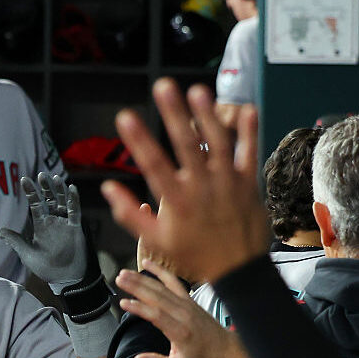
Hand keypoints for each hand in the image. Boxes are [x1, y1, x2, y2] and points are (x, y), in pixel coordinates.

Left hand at [0, 173, 85, 293]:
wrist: (65, 278)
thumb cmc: (45, 267)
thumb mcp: (27, 254)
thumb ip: (16, 241)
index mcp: (40, 224)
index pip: (35, 204)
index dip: (30, 191)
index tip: (23, 179)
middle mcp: (53, 221)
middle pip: (49, 199)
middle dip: (45, 187)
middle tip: (41, 174)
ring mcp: (64, 223)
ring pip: (62, 202)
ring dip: (59, 190)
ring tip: (55, 178)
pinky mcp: (75, 228)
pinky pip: (75, 211)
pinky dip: (74, 200)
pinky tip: (72, 189)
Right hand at [101, 78, 269, 282]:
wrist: (238, 270)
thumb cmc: (193, 254)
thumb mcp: (155, 241)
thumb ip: (130, 215)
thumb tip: (108, 187)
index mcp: (177, 201)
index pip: (153, 165)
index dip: (138, 140)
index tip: (125, 117)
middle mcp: (202, 188)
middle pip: (186, 145)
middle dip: (174, 114)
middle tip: (164, 87)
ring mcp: (228, 183)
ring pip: (218, 143)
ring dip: (208, 115)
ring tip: (197, 90)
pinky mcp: (248, 183)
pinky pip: (250, 153)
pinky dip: (249, 131)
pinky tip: (246, 108)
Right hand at [115, 260, 262, 357]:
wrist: (226, 350)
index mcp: (180, 331)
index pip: (156, 315)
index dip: (139, 308)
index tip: (123, 302)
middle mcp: (183, 314)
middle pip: (157, 296)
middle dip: (136, 286)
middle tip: (119, 279)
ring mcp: (187, 304)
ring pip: (162, 287)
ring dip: (143, 278)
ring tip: (125, 273)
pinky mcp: (189, 299)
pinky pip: (172, 281)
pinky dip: (160, 271)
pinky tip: (147, 263)